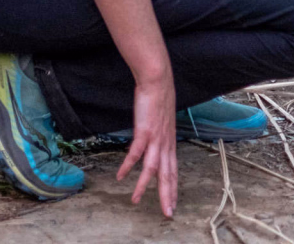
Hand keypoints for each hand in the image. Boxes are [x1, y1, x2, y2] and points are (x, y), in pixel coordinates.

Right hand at [117, 68, 177, 217]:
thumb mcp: (163, 121)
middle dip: (167, 196)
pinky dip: (128, 166)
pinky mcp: (145, 131)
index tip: (173, 203)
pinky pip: (136, 153)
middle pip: (167, 174)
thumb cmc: (159, 98)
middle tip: (168, 213)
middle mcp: (166, 143)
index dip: (173, 188)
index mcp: (170, 142)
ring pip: (153, 168)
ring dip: (145, 186)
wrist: (158, 80)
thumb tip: (155, 143)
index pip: (173, 170)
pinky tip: (120, 176)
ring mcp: (156, 138)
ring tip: (136, 201)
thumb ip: (160, 135)